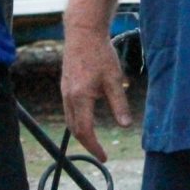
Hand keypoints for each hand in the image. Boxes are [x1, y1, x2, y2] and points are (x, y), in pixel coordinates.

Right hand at [60, 25, 132, 161]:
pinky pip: (69, 108)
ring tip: (94, 139)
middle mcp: (69, 96)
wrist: (83, 32)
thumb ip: (119, 104)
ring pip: (70, 119)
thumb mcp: (114, 79)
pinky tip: (88, 116)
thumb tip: (125, 126)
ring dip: (81, 131)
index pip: (85, 131)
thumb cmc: (100, 54)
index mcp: (80, 97)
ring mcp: (65, 90)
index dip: (94, 147)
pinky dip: (78, 119)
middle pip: (74, 128)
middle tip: (100, 152)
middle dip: (87, 143)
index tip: (104, 157)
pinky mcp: (65, 84)